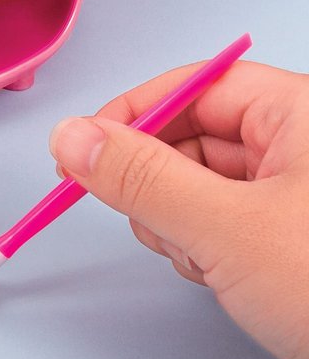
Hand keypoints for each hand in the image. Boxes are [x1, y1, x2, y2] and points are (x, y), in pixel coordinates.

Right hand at [49, 60, 308, 358]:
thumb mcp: (231, 231)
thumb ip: (142, 179)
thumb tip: (73, 138)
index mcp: (300, 113)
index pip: (191, 86)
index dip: (132, 114)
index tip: (82, 148)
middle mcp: (298, 142)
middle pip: (190, 134)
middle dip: (157, 180)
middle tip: (149, 218)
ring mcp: (294, 190)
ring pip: (199, 181)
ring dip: (177, 218)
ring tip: (197, 256)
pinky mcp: (286, 231)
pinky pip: (217, 217)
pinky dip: (200, 243)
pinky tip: (215, 272)